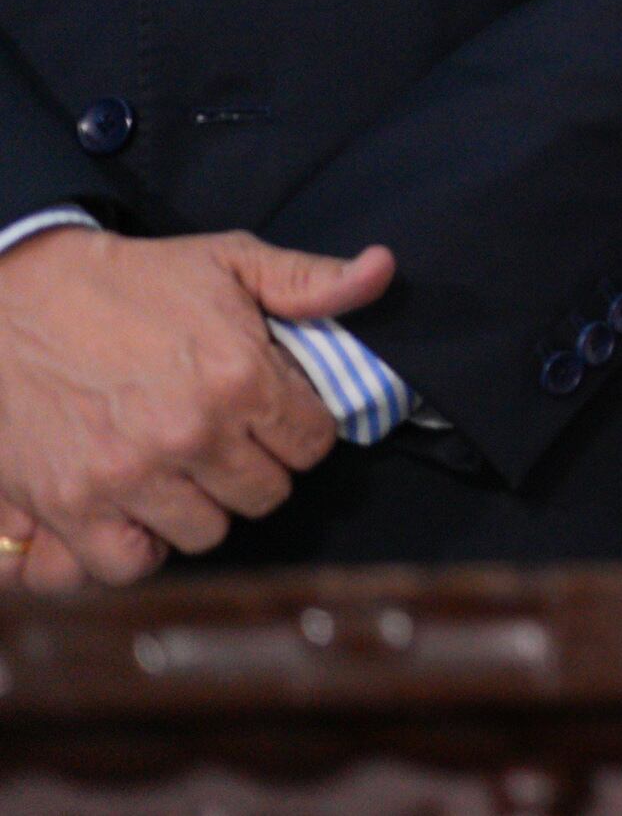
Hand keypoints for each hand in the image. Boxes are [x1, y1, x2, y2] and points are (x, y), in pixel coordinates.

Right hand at [0, 224, 394, 588]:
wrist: (14, 301)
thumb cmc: (131, 282)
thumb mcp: (228, 260)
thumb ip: (309, 279)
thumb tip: (382, 271)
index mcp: (240, 376)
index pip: (314, 442)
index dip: (299, 429)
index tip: (273, 417)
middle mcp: (192, 433)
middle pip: (266, 494)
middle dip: (254, 468)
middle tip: (225, 443)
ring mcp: (130, 476)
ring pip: (206, 532)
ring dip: (199, 507)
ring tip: (180, 472)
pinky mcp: (72, 506)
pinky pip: (128, 564)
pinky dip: (136, 546)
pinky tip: (137, 509)